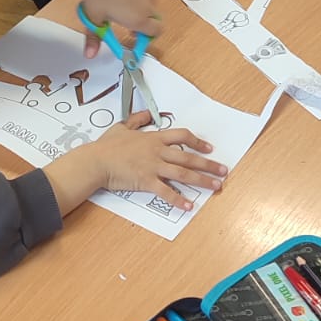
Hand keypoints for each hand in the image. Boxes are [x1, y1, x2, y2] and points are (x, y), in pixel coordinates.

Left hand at [75, 0, 160, 57]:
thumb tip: (90, 55)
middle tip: (129, 19)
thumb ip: (94, 39)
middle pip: (155, 20)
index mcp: (138, 21)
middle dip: (145, 22)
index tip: (136, 36)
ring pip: (151, 4)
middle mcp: (149, 8)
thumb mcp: (93, 17)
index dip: (147, 37)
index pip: (155, 34)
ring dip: (142, 6)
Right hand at [96, 113, 226, 210]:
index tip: (209, 148)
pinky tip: (189, 206)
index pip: (182, 136)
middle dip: (209, 165)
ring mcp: (153, 167)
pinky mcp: (146, 182)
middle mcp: (158, 152)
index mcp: (154, 138)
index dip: (198, 142)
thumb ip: (136, 120)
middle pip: (189, 158)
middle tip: (223, 171)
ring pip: (183, 174)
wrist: (96, 161)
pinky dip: (178, 200)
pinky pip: (166, 192)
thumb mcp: (122, 127)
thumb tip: (145, 114)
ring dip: (202, 181)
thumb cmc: (107, 146)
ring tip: (216, 186)